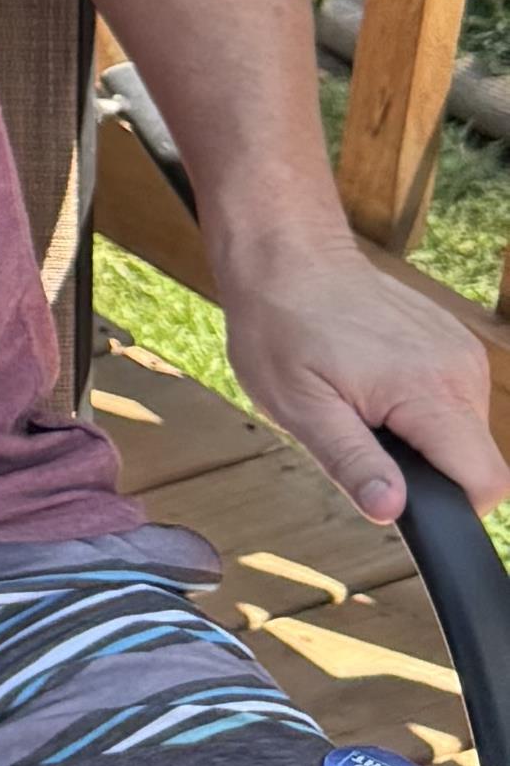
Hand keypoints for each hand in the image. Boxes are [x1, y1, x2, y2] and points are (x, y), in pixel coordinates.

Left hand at [215, 217, 500, 527]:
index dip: (452, 508)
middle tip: (360, 437)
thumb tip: (391, 510)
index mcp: (430, 392)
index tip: (403, 494)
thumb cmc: (282, 327)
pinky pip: (453, 400)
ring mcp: (460, 352)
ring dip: (420, 439)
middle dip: (425, 470)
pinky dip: (419, 409)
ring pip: (463, 433)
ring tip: (360, 406)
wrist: (288, 255)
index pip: (485, 481)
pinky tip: (374, 384)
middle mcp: (460, 371)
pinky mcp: (453, 342)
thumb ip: (352, 462)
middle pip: (475, 461)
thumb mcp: (300, 407)